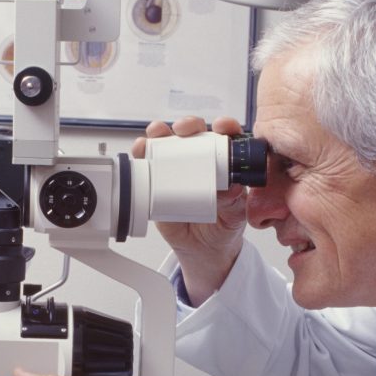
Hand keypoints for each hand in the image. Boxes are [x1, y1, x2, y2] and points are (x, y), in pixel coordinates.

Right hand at [132, 115, 247, 304]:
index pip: (225, 137)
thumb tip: (231, 188)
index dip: (224, 126)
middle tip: (184, 129)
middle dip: (187, 125)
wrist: (204, 250)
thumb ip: (233, 201)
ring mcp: (176, 170)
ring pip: (167, 143)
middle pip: (192, 133)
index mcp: (223, 164)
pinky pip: (148, 164)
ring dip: (160, 133)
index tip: (222, 127)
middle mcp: (199, 161)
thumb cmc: (224, 226)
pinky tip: (141, 149)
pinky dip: (142, 153)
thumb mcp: (234, 214)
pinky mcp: (158, 183)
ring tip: (157, 134)